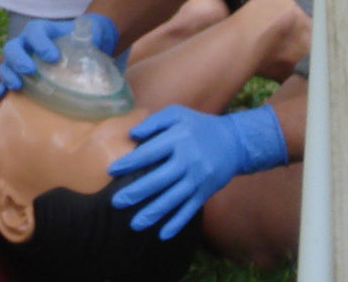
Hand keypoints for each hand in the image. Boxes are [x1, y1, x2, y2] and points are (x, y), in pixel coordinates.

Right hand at [0, 13, 118, 95]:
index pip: (35, 32)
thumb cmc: (85, 39)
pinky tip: (3, 96)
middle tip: (30, 70)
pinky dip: (3, 87)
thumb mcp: (88, 38)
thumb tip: (81, 67)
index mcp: (41, 30)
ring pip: (6, 64)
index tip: (53, 57)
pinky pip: (6, 80)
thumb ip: (87, 45)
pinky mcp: (21, 74)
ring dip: (8, 75)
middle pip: (13, 47)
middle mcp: (26, 43)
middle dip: (18, 59)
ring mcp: (21, 58)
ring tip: (18, 86)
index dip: (40, 43)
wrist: (85, 43)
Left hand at [107, 104, 286, 239]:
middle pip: (159, 180)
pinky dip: (176, 223)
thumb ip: (154, 121)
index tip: (112, 171)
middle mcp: (188, 161)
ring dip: (153, 213)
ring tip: (134, 224)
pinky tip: (162, 234)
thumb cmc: (199, 126)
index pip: (150, 153)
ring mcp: (197, 179)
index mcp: (179, 140)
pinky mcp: (205, 192)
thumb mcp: (178, 114)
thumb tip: (132, 134)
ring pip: (172, 200)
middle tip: (116, 203)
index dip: (130, 162)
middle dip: (136, 193)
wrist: (235, 142)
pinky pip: (189, 210)